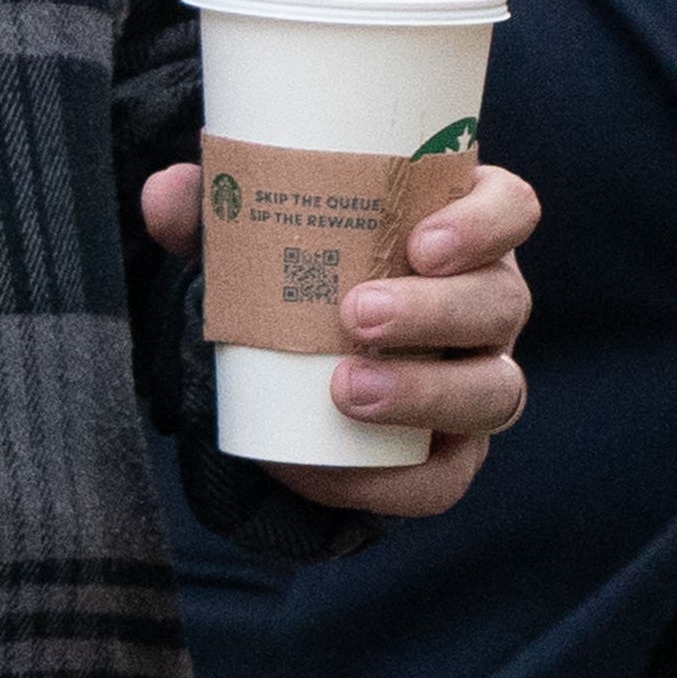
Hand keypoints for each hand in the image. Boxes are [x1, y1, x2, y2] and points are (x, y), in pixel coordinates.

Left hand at [141, 159, 537, 524]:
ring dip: (427, 394)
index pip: (511, 209)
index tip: (423, 241)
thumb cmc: (295, 271)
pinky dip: (392, 481)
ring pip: (494, 391)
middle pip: (501, 303)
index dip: (484, 223)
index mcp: (457, 230)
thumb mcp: (256, 233)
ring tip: (346, 392)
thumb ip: (212, 209)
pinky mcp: (453, 450)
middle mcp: (488, 302)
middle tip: (359, 314)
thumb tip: (166, 195)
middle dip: (438, 311)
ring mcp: (481, 377)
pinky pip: (446, 476)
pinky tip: (331, 470)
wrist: (291, 362)